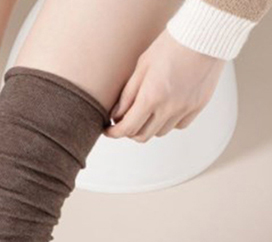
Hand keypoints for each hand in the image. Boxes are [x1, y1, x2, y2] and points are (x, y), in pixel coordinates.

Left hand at [106, 30, 225, 141]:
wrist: (204, 34)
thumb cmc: (173, 44)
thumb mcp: (142, 66)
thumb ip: (127, 95)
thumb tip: (116, 115)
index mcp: (151, 97)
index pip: (127, 128)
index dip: (114, 133)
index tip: (109, 130)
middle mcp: (169, 108)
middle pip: (142, 136)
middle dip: (130, 131)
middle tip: (126, 121)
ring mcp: (185, 108)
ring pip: (160, 132)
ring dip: (150, 126)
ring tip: (148, 112)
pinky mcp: (199, 105)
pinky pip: (179, 125)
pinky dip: (169, 122)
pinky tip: (166, 109)